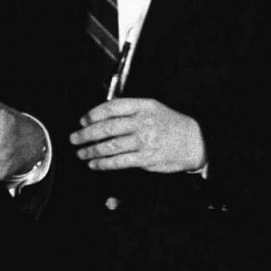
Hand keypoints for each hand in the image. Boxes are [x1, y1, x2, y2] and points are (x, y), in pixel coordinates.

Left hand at [72, 98, 204, 172]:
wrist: (196, 141)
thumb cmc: (172, 125)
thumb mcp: (154, 109)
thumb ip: (131, 111)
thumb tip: (102, 118)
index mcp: (144, 106)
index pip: (112, 107)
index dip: (93, 114)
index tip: (83, 120)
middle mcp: (143, 122)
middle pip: (107, 127)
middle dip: (86, 134)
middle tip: (75, 138)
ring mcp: (145, 140)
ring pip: (110, 146)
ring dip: (92, 150)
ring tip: (82, 153)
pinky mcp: (147, 158)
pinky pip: (120, 161)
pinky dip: (104, 163)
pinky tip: (95, 164)